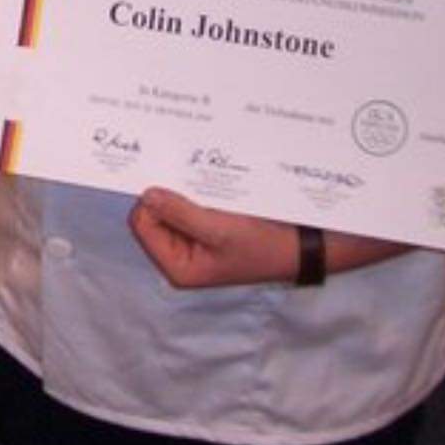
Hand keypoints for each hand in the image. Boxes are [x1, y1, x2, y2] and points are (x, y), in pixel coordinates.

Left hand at [128, 187, 299, 288]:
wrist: (302, 246)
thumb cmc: (263, 245)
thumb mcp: (221, 230)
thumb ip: (181, 213)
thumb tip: (147, 194)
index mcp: (177, 267)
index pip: (143, 226)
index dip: (152, 203)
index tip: (171, 182)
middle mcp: (179, 256)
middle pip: (152, 216)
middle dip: (168, 196)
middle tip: (187, 178)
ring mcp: (192, 242)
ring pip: (169, 208)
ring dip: (182, 192)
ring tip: (201, 181)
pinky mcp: (205, 229)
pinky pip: (187, 206)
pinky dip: (194, 193)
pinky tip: (208, 184)